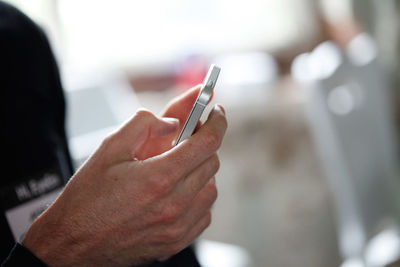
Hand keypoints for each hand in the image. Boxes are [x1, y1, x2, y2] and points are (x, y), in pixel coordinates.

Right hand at [22, 91, 226, 265]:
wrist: (73, 242)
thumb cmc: (87, 198)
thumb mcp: (110, 148)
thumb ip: (144, 125)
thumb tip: (173, 122)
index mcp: (159, 177)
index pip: (207, 142)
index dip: (217, 122)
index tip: (217, 113)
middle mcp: (174, 204)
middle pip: (211, 163)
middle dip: (203, 144)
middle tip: (187, 139)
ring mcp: (177, 227)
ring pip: (211, 189)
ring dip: (201, 172)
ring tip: (177, 168)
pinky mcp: (175, 242)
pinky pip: (204, 213)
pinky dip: (198, 198)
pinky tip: (178, 192)